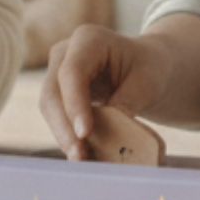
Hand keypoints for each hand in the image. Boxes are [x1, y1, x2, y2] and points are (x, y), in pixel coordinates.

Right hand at [39, 24, 172, 161]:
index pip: (72, 72)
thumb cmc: (149, 68)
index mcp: (89, 39)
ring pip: (49, 108)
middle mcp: (66, 52)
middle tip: (80, 155)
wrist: (145, 66)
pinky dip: (67, 136)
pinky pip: (56, 116)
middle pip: (53, 92)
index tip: (84, 133)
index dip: (75, 104)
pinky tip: (83, 155)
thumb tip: (109, 134)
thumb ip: (127, 104)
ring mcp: (57, 71)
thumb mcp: (147, 83)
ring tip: (83, 160)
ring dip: (63, 136)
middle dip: (64, 127)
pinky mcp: (57, 92)